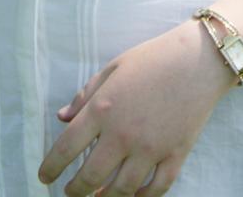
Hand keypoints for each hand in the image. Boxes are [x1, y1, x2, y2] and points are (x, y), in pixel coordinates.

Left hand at [38, 20, 233, 195]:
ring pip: (121, 191)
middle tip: (69, 193)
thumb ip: (85, 96)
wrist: (198, 59)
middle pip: (91, 177)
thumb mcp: (112, 68)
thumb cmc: (152, 58)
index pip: (66, 147)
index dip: (51, 167)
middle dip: (75, 191)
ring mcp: (151, 149)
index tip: (44, 176)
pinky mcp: (175, 156)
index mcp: (103, 109)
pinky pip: (156, 190)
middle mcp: (123, 134)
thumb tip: (61, 118)